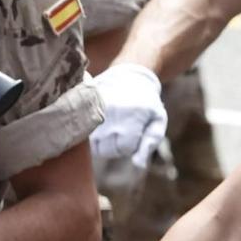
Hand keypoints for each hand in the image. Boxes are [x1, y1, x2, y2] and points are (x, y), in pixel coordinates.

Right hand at [91, 63, 167, 186]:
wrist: (129, 75)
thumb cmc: (147, 103)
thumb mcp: (157, 121)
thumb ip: (150, 143)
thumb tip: (138, 165)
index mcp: (130, 121)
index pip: (123, 149)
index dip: (130, 144)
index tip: (134, 131)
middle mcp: (110, 118)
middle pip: (107, 150)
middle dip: (115, 145)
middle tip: (123, 129)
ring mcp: (93, 114)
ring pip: (93, 145)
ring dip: (102, 142)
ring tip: (112, 127)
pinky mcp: (84, 109)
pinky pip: (83, 134)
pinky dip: (90, 135)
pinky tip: (100, 125)